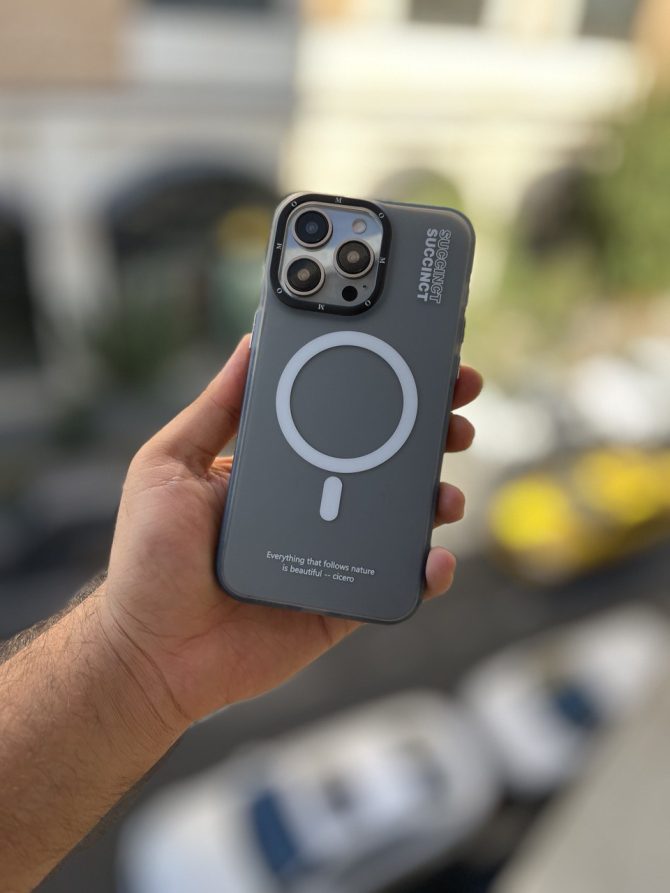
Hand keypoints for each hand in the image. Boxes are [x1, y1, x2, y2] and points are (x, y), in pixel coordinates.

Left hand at [100, 335, 482, 729]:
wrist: (150, 654)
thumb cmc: (150, 559)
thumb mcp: (169, 464)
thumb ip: (214, 408)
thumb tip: (250, 342)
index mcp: (277, 469)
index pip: (338, 421)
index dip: (379, 392)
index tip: (416, 363)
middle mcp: (312, 506)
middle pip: (382, 463)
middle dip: (427, 434)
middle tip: (455, 414)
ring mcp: (331, 554)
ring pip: (399, 519)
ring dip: (436, 497)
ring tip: (446, 490)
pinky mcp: (342, 601)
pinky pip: (394, 581)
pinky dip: (426, 571)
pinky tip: (435, 559)